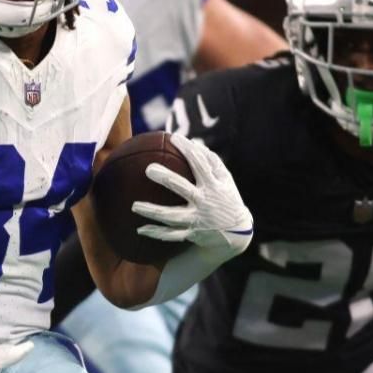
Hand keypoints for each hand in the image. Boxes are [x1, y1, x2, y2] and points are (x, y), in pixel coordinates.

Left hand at [133, 132, 252, 257]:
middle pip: (182, 188)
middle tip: (148, 169)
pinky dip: (156, 233)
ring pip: (171, 216)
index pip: (200, 164)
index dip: (189, 149)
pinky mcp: (192, 234)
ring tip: (134, 205)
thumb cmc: (228, 198)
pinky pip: (171, 235)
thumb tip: (194, 143)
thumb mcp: (226, 180)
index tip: (174, 137)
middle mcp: (204, 202)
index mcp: (213, 186)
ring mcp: (197, 219)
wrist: (238, 232)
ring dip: (152, 211)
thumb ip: (211, 162)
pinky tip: (140, 229)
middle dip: (165, 178)